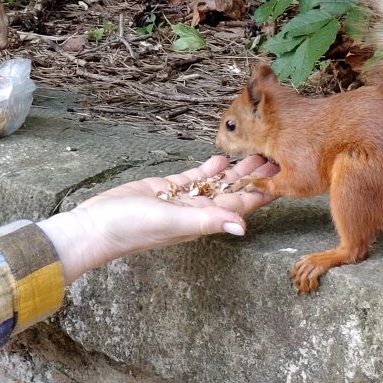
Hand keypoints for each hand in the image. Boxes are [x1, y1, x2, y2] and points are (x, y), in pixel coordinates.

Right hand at [37, 155, 280, 283]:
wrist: (97, 226)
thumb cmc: (131, 229)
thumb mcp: (173, 222)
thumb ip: (208, 221)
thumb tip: (243, 228)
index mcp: (203, 221)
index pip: (241, 205)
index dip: (264, 192)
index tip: (286, 177)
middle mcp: (197, 211)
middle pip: (234, 192)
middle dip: (256, 177)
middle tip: (278, 156)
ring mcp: (182, 200)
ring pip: (217, 183)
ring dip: (237, 170)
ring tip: (257, 153)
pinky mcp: (165, 189)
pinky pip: (194, 177)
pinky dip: (209, 168)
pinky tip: (222, 157)